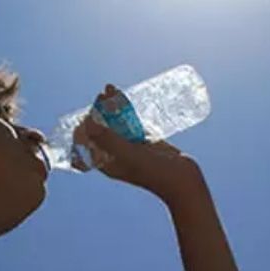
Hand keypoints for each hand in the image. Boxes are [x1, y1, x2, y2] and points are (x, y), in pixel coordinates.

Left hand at [73, 85, 205, 201]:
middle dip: (98, 111)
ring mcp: (130, 146)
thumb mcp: (129, 156)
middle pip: (100, 129)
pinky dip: (126, 109)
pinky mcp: (144, 140)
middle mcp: (115, 154)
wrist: (184, 181)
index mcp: (106, 162)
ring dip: (110, 106)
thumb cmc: (156, 174)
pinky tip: (123, 97)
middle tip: (101, 96)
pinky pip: (131, 121)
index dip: (84, 126)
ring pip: (116, 122)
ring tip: (110, 89)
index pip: (86, 142)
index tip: (91, 111)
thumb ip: (109, 140)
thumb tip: (87, 123)